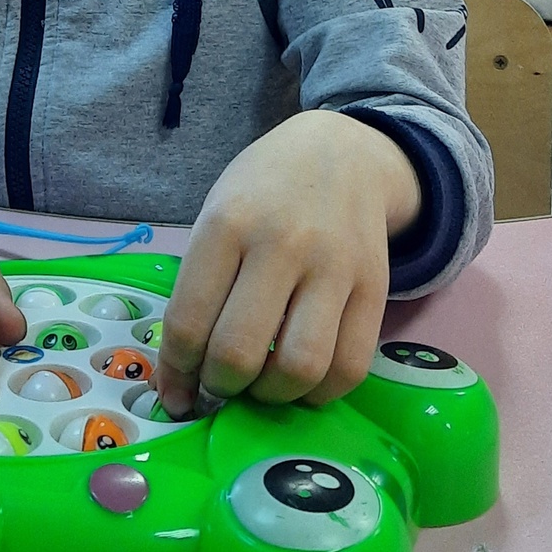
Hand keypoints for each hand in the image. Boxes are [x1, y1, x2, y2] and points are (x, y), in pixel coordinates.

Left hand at [156, 111, 420, 417]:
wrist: (341, 155)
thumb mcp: (216, 216)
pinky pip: (350, 367)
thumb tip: (181, 378)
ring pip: (300, 367)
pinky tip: (302, 382)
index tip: (175, 391)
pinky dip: (320, 393)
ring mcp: (334, 266)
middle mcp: (281, 243)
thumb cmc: (262, 192)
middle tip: (219, 384)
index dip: (176, 371)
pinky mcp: (376, 287)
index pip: (189, 320)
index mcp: (227, 223)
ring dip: (271, 396)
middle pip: (239, 352)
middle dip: (219, 387)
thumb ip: (198, 288)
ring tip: (260, 384)